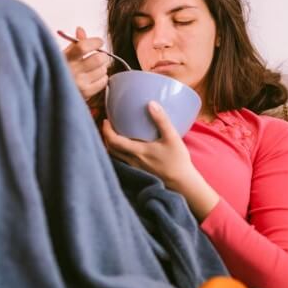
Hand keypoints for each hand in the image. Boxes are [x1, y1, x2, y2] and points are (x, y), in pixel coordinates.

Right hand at [62, 27, 109, 99]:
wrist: (50, 94)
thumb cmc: (57, 71)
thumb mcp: (62, 55)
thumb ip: (73, 43)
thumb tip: (80, 30)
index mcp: (65, 58)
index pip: (83, 46)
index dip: (95, 42)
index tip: (99, 42)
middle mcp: (72, 71)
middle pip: (98, 58)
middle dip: (102, 55)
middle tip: (98, 56)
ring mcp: (80, 84)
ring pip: (103, 70)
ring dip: (101, 67)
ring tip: (92, 69)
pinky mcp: (86, 94)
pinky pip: (103, 81)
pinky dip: (102, 78)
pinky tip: (93, 78)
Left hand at [101, 101, 218, 218]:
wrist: (182, 184)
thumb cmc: (178, 161)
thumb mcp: (172, 137)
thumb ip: (161, 120)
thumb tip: (151, 103)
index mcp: (138, 151)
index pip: (114, 141)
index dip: (106, 130)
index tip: (105, 121)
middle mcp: (132, 161)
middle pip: (110, 149)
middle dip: (106, 137)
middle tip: (108, 126)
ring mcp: (134, 169)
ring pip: (115, 157)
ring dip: (111, 146)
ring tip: (115, 136)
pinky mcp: (138, 173)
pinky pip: (122, 163)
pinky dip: (118, 155)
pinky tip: (125, 150)